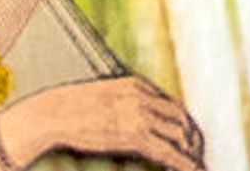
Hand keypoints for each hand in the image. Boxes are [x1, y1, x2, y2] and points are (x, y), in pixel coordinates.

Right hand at [0, 76, 203, 169]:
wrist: (52, 114)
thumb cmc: (67, 112)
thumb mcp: (100, 99)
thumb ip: (120, 105)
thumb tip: (127, 124)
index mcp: (136, 85)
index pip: (171, 104)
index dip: (183, 123)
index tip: (188, 137)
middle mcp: (144, 97)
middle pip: (181, 117)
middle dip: (192, 138)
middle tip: (197, 154)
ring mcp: (141, 115)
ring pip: (180, 135)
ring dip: (191, 153)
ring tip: (196, 166)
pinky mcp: (136, 135)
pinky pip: (170, 152)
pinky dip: (185, 163)